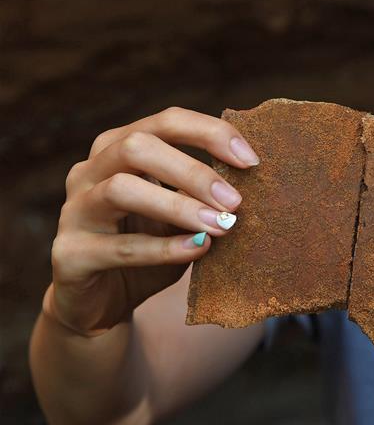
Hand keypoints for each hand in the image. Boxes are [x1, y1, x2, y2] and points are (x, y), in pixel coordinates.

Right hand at [46, 107, 258, 336]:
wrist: (102, 302)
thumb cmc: (150, 245)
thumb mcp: (181, 213)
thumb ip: (205, 192)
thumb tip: (253, 176)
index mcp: (119, 148)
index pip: (166, 122)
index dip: (211, 134)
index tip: (252, 160)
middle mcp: (90, 170)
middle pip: (138, 146)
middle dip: (194, 170)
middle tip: (236, 201)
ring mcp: (74, 211)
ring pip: (121, 189)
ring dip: (178, 206)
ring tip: (220, 225)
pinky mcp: (70, 255)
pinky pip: (118, 247)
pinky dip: (162, 248)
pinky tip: (197, 250)